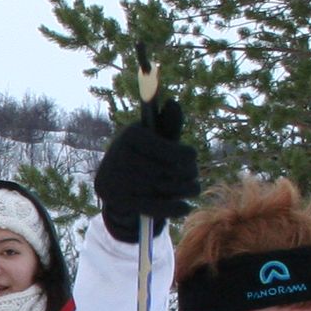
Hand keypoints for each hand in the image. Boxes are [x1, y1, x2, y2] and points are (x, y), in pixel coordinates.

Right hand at [94, 92, 195, 241]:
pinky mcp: (117, 200)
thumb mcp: (155, 139)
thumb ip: (168, 124)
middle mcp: (118, 155)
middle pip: (166, 170)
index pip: (166, 149)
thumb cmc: (144, 155)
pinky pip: (151, 207)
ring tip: (193, 188)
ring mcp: (116, 179)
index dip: (185, 154)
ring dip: (184, 190)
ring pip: (162, 188)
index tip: (193, 156)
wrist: (115, 183)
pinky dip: (172, 208)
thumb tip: (173, 103)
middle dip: (187, 173)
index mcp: (130, 134)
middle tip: (195, 175)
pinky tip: (185, 207)